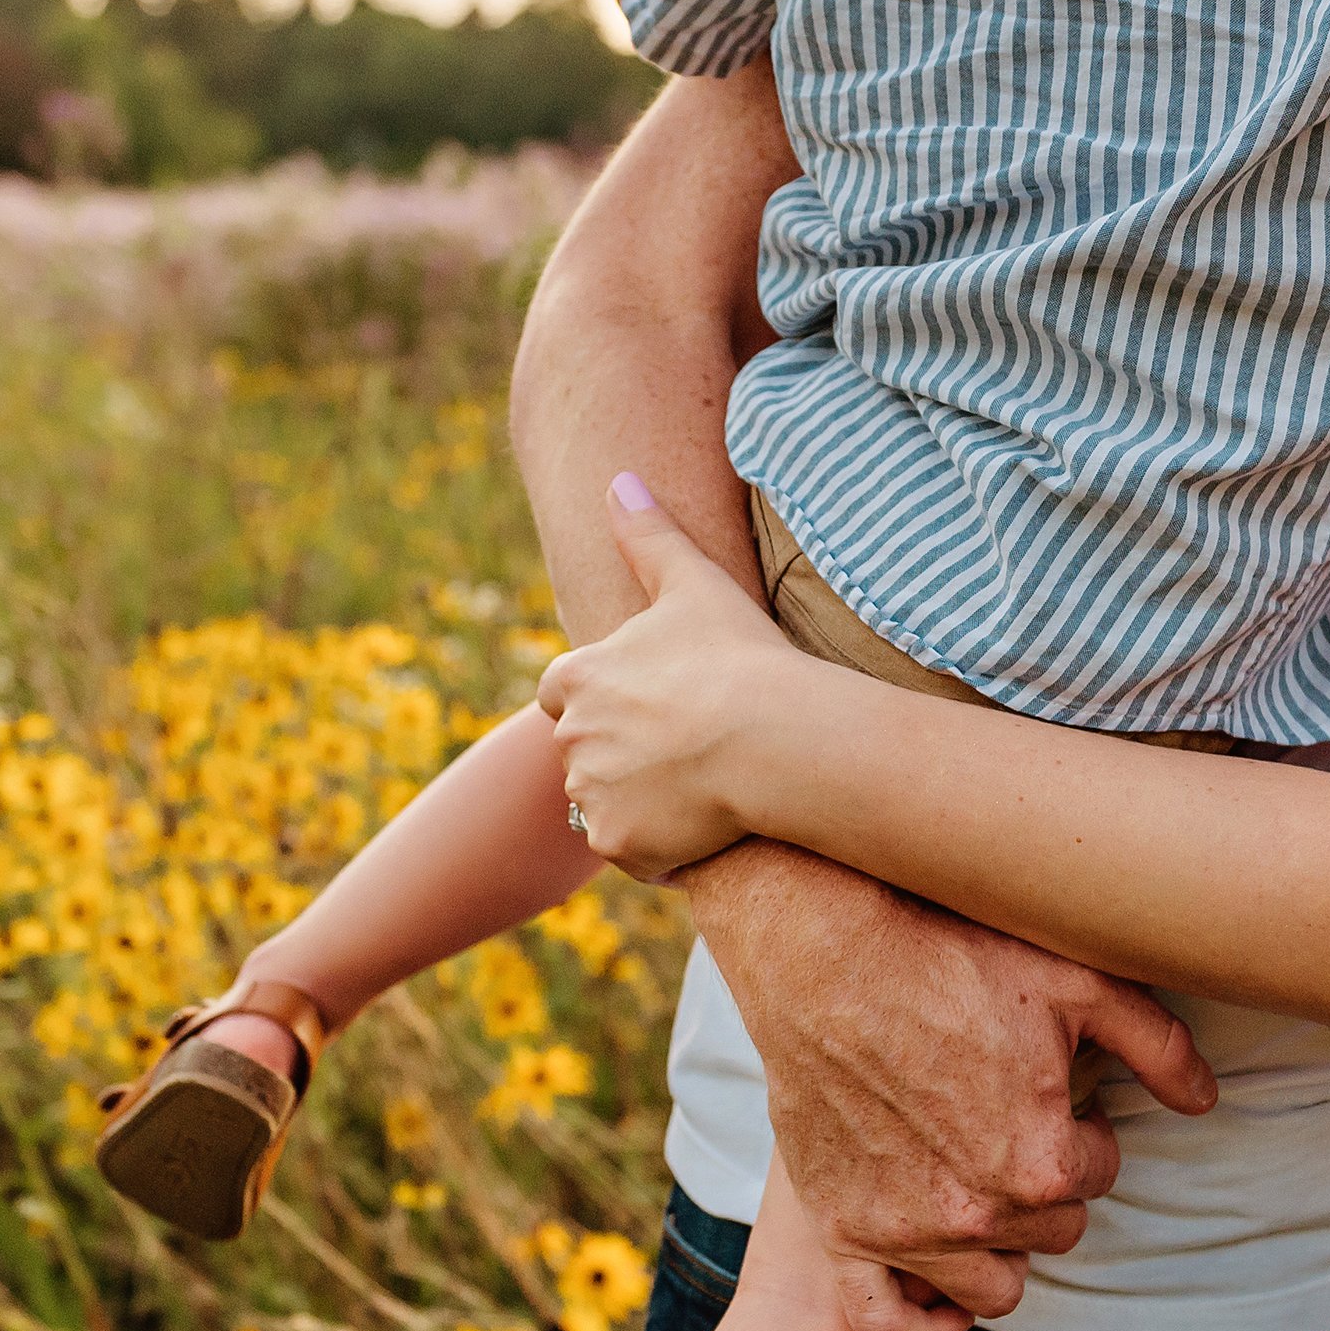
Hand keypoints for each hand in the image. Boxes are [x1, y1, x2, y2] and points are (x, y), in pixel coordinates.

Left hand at [538, 473, 805, 879]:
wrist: (771, 736)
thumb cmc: (737, 656)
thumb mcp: (693, 583)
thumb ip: (649, 535)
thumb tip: (618, 480)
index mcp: (577, 678)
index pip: (558, 693)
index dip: (600, 698)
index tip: (648, 703)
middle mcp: (569, 739)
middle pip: (585, 752)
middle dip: (623, 752)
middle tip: (689, 745)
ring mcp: (590, 796)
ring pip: (607, 804)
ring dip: (642, 800)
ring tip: (703, 785)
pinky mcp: (619, 843)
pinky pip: (634, 851)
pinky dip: (662, 845)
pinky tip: (707, 824)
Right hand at [684, 839, 1218, 1330]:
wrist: (824, 952)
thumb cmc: (950, 954)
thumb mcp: (1076, 981)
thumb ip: (1157, 1045)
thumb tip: (1204, 1099)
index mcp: (1042, 1162)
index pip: (1098, 1173)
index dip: (1080, 1125)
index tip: (1047, 1090)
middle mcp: (977, 1213)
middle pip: (1052, 1232)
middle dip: (1043, 1182)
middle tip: (1007, 1121)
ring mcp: (905, 1230)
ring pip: (991, 1285)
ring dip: (996, 1244)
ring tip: (978, 1180)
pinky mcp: (843, 1229)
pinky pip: (887, 1318)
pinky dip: (916, 1313)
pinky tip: (933, 1276)